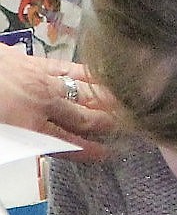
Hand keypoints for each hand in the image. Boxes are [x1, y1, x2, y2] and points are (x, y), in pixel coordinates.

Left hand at [0, 48, 114, 154]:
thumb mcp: (7, 133)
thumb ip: (30, 141)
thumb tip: (49, 145)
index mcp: (30, 127)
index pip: (70, 144)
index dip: (90, 150)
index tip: (105, 153)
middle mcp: (42, 103)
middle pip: (83, 118)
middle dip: (106, 124)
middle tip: (127, 126)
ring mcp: (40, 79)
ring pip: (81, 91)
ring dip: (104, 98)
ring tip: (122, 102)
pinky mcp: (32, 61)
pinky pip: (66, 67)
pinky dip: (85, 73)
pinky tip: (96, 74)